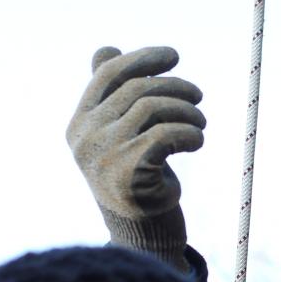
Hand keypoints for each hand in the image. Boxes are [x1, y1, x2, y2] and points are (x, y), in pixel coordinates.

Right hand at [66, 46, 205, 270]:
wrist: (141, 232)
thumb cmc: (133, 177)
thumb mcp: (116, 134)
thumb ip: (110, 96)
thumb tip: (105, 50)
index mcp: (80, 122)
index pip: (109, 74)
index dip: (144, 60)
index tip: (174, 56)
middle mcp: (85, 136)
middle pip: (138, 90)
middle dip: (176, 89)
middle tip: (198, 99)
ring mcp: (104, 154)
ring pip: (154, 108)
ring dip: (188, 113)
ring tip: (201, 125)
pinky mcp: (129, 171)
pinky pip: (167, 135)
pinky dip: (190, 134)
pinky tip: (197, 142)